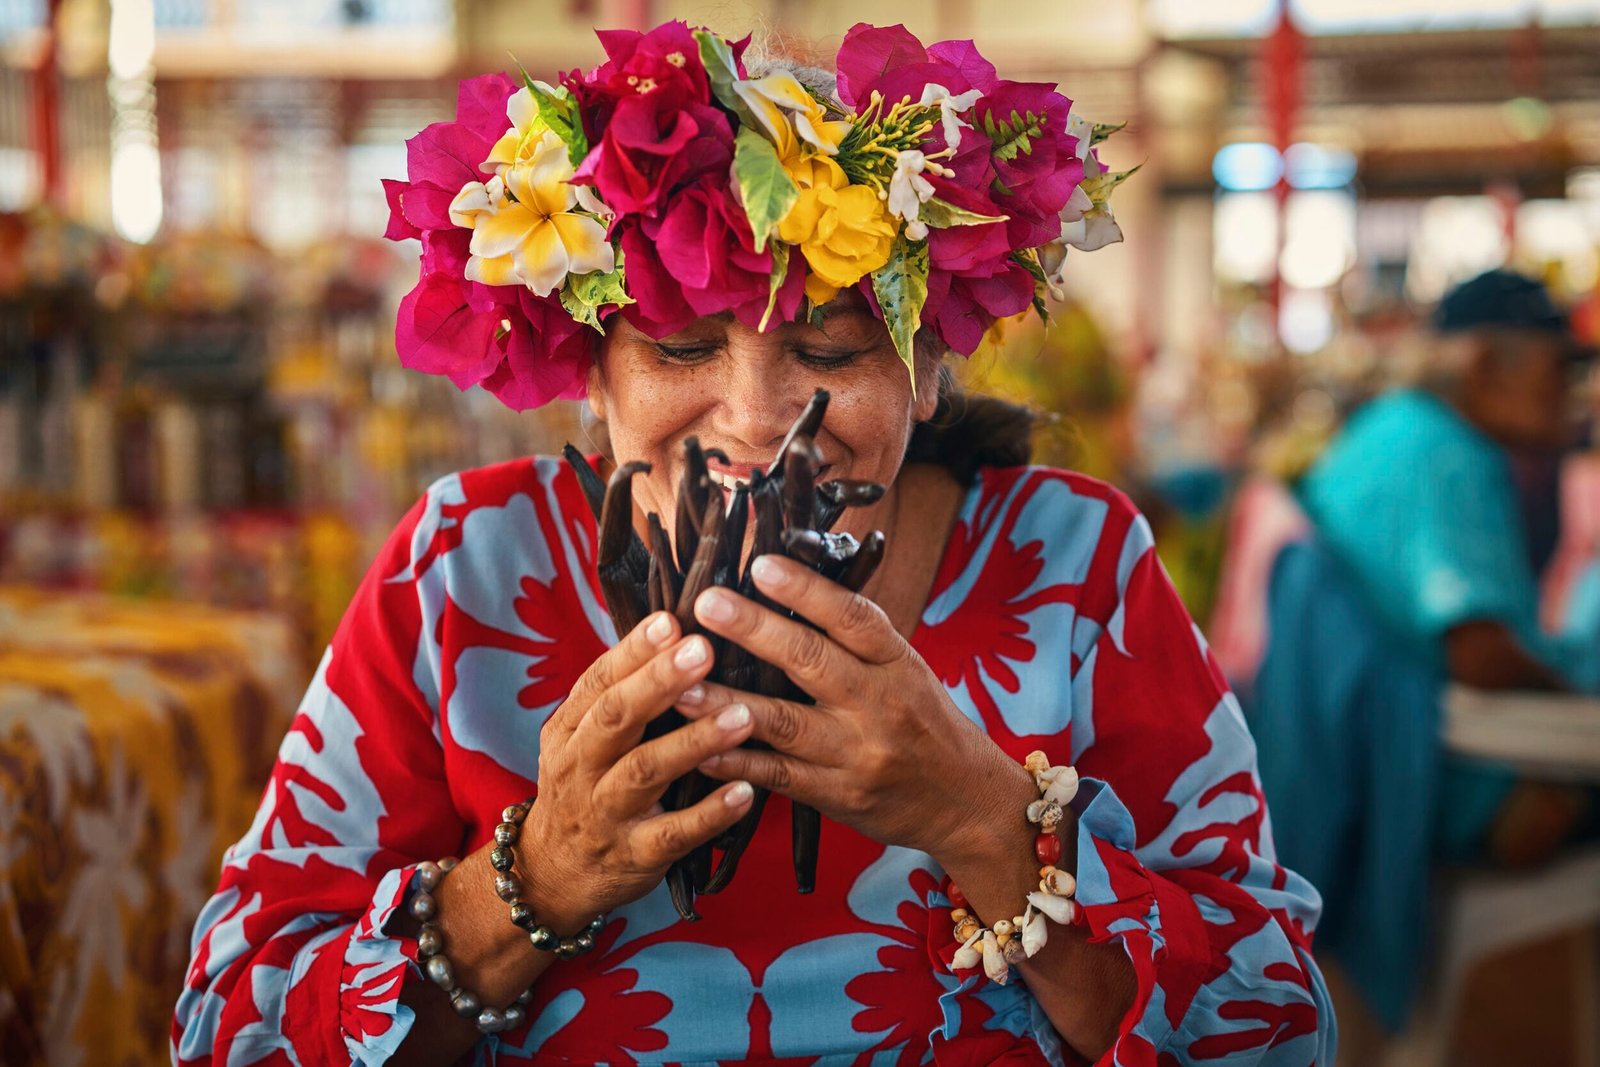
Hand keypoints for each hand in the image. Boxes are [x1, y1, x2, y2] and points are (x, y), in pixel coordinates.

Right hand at [522, 611, 756, 929]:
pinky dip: (711, 813)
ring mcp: (606, 812)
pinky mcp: (635, 854)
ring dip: (696, 741)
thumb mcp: (580, 738)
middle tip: (704, 650)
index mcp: (570, 729)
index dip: (634, 651)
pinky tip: (746, 791)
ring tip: (743, 715)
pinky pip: (675, 834)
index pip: (599, 681)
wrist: (553, 874)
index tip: (671, 621)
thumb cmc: (584, 787)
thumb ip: (619, 693)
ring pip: (647, 771)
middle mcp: (581, 766)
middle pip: (617, 717)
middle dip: (660, 682)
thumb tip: (673, 629)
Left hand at [679, 554, 1014, 862]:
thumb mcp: (907, 670)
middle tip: (706, 603)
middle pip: (812, 661)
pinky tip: (697, 750)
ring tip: (680, 684)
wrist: (966, 804)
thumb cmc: (927, 724)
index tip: (761, 564)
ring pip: (783, 723)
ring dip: (726, 702)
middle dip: (754, 630)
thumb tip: (793, 582)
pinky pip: (778, 777)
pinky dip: (735, 763)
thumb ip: (856, 638)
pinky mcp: (837, 796)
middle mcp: (879, 705)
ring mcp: (857, 754)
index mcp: (897, 664)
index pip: (854, 617)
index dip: (807, 589)